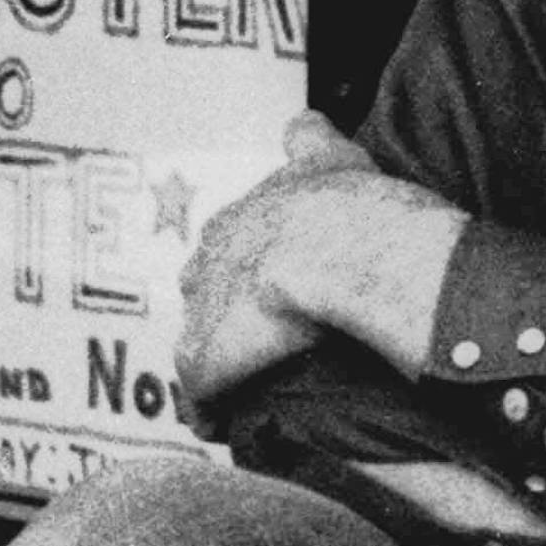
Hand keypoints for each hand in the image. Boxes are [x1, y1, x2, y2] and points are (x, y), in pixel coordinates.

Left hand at [175, 112, 464, 434]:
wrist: (340, 246)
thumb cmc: (347, 202)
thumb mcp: (330, 153)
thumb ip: (311, 136)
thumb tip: (301, 122)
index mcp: (238, 216)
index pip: (227, 239)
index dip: (247, 259)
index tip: (266, 275)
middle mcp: (210, 260)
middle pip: (203, 286)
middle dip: (223, 306)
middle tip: (260, 328)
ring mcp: (204, 311)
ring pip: (198, 339)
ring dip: (219, 358)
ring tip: (245, 381)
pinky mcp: (208, 358)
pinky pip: (200, 395)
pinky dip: (211, 409)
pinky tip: (224, 423)